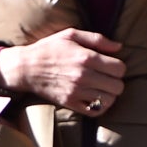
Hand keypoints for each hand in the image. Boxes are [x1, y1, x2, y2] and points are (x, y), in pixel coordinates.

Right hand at [0, 29, 125, 114]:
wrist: (27, 68)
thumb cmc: (50, 48)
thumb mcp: (72, 34)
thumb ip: (98, 39)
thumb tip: (119, 46)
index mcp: (86, 57)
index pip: (120, 68)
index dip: (119, 66)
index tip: (111, 65)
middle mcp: (83, 76)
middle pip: (118, 86)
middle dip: (116, 80)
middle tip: (107, 76)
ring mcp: (77, 92)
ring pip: (110, 100)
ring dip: (110, 93)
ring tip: (102, 87)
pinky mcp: (70, 103)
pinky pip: (96, 111)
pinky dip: (100, 106)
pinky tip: (96, 97)